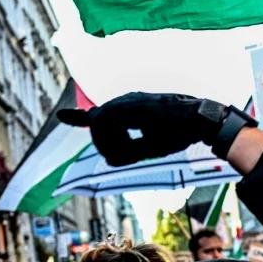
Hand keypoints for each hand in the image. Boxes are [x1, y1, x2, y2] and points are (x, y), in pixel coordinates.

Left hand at [59, 92, 218, 165]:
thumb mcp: (150, 145)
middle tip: (129, 157)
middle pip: (97, 126)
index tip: (62, 116)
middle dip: (106, 146)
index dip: (79, 117)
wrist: (200, 119)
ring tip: (136, 152)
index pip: (99, 115)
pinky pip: (106, 126)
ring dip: (112, 146)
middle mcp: (124, 101)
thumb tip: (108, 160)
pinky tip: (136, 147)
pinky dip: (117, 144)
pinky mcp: (126, 107)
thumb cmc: (179, 131)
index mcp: (130, 108)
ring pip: (99, 127)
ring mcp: (124, 102)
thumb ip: (126, 151)